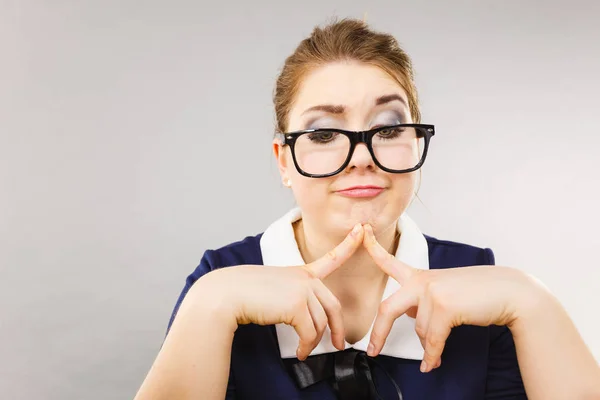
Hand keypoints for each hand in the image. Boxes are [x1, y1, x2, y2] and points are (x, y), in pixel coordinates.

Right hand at [197, 223, 364, 359]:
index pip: (331, 258)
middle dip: (338, 328)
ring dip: (313, 343)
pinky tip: (299, 353)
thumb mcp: (274, 288)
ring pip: (321, 324)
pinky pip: (310, 333)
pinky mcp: (297, 306)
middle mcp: (305, 279)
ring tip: (304, 352)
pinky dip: (306, 346)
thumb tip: (305, 321)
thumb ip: (294, 298)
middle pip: (333, 307)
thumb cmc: (244, 293)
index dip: (348, 245)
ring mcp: (302, 291)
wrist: (227, 295)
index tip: (361, 231)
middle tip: (340, 344)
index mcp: (300, 272)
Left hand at [362, 224, 538, 372]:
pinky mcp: (443, 306)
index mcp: (421, 276)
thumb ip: (425, 302)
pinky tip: (431, 364)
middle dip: (378, 333)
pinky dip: (433, 356)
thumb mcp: (446, 292)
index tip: (360, 233)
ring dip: (429, 348)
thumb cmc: (480, 294)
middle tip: (371, 351)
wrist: (510, 293)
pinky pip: (433, 340)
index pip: (390, 262)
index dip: (372, 249)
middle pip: (387, 309)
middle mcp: (422, 281)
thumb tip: (414, 321)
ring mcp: (431, 292)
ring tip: (434, 356)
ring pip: (420, 331)